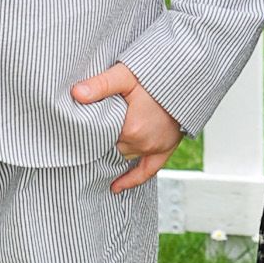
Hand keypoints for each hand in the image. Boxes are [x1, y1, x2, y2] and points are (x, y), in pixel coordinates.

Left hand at [70, 64, 182, 191]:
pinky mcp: (165, 149)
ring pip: (124, 155)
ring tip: (100, 148)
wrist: (187, 79)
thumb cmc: (158, 76)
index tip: (79, 129)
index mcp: (131, 127)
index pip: (99, 136)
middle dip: (102, 139)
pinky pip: (146, 171)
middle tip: (90, 133)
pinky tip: (116, 187)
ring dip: (114, 151)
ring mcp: (154, 148)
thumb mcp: (126, 75)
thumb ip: (101, 85)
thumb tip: (76, 94)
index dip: (90, 131)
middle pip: (111, 146)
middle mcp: (142, 142)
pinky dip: (130, 179)